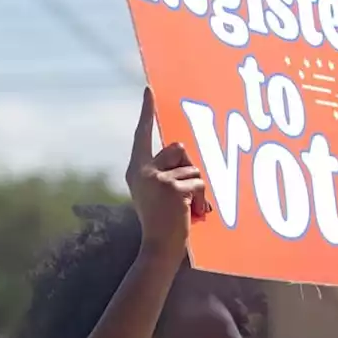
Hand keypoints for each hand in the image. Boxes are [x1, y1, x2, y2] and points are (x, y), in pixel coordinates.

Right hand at [125, 87, 209, 256]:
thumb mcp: (156, 192)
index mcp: (136, 169)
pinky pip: (199, 183)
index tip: (149, 89)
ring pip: (193, 169)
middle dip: (188, 168)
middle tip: (181, 194)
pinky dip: (201, 200)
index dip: (147, 111)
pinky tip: (190, 214)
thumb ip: (163, 171)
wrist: (158, 248)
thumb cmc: (161, 221)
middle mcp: (142, 170)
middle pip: (178, 148)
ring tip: (185, 209)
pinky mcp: (172, 187)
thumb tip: (182, 151)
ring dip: (196, 189)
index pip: (143, 134)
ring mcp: (156, 178)